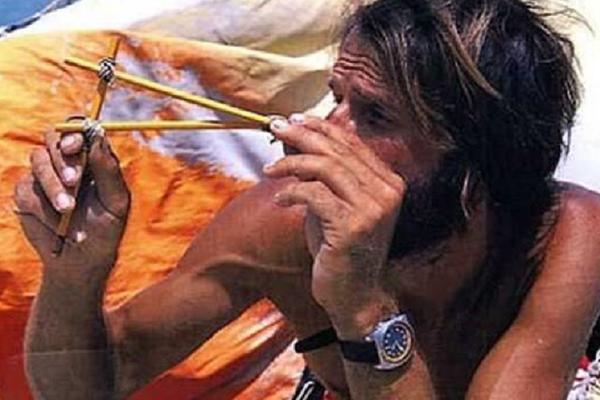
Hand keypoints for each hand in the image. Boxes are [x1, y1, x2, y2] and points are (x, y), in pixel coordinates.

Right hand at [14, 130, 129, 276]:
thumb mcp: (115, 202)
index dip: (74, 131)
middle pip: (53, 139)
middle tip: (74, 180)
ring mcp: (43, 176)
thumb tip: (99, 136)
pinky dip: (44, 209)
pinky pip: (27, 190)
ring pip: (37, 161)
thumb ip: (108, 170)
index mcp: (91, 158)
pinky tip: (59, 226)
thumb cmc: (105, 230)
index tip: (76, 145)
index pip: (79, 131)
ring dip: (54, 186)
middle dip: (62, 159)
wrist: (82, 261)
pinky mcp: (26, 194)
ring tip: (68, 209)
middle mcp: (65, 162)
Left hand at [263, 115, 404, 329]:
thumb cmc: (340, 248)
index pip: (351, 143)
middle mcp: (387, 191)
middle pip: (337, 150)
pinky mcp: (354, 226)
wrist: (353, 294)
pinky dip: (292, 193)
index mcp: (388, 182)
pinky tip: (279, 199)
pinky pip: (315, 195)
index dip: (320, 127)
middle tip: (275, 127)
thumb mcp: (331, 204)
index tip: (293, 119)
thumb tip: (294, 136)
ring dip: (292, 163)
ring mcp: (374, 209)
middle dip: (301, 135)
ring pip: (326, 168)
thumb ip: (321, 174)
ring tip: (269, 168)